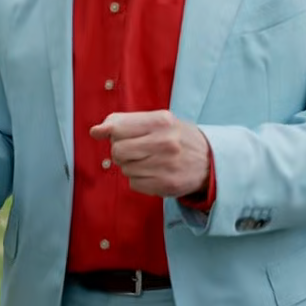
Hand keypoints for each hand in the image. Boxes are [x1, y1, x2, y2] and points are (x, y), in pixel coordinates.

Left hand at [90, 110, 209, 197]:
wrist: (210, 161)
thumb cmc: (178, 137)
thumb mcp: (159, 120)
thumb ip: (125, 122)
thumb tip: (95, 131)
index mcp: (161, 121)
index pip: (118, 128)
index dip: (109, 132)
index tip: (105, 133)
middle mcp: (164, 143)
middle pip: (117, 151)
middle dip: (120, 151)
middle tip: (134, 149)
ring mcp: (165, 165)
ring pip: (125, 168)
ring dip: (131, 165)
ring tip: (148, 160)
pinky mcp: (165, 185)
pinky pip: (134, 183)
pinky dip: (138, 179)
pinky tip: (153, 172)